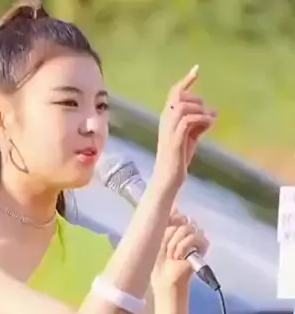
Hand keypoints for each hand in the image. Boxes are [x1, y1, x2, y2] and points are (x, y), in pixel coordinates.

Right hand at [153, 66, 216, 191]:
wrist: (168, 179)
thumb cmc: (179, 159)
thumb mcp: (192, 138)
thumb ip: (201, 124)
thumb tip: (214, 111)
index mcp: (168, 118)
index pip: (175, 94)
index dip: (186, 80)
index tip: (197, 69)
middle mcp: (165, 121)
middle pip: (179, 97)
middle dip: (197, 100)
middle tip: (207, 114)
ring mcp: (169, 130)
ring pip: (183, 107)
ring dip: (199, 110)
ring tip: (208, 121)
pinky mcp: (174, 141)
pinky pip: (188, 120)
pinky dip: (201, 119)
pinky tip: (209, 123)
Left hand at [153, 211, 209, 288]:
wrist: (165, 280)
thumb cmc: (157, 263)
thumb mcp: (156, 238)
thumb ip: (165, 221)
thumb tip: (175, 206)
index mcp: (175, 228)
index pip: (178, 213)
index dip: (171, 219)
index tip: (163, 232)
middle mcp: (186, 231)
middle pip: (181, 218)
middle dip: (169, 235)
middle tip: (166, 251)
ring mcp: (195, 238)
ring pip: (187, 227)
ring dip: (175, 244)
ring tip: (172, 256)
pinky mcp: (202, 246)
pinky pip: (196, 236)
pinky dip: (184, 247)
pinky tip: (180, 257)